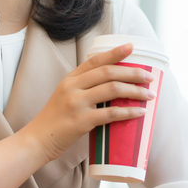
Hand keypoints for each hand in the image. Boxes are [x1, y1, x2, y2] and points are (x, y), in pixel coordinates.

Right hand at [21, 43, 155, 160]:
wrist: (37, 140)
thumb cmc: (55, 119)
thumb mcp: (65, 95)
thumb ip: (84, 87)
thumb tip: (114, 84)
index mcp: (70, 78)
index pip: (96, 60)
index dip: (115, 53)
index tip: (132, 47)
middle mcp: (73, 86)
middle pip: (109, 72)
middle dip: (133, 73)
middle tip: (149, 77)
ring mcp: (76, 103)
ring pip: (112, 90)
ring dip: (135, 91)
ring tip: (149, 95)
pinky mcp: (81, 121)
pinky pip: (110, 113)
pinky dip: (128, 112)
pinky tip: (140, 112)